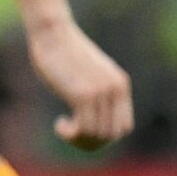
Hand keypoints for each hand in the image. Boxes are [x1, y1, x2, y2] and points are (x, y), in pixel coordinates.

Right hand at [28, 16, 133, 150]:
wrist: (53, 34)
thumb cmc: (63, 51)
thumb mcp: (88, 71)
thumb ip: (95, 88)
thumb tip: (90, 111)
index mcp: (120, 84)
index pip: (123, 128)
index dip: (104, 136)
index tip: (83, 130)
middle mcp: (115, 89)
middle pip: (111, 135)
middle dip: (90, 142)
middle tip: (70, 134)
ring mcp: (100, 92)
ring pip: (97, 134)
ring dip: (78, 139)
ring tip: (63, 127)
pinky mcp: (82, 94)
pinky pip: (83, 128)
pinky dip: (70, 134)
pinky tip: (59, 124)